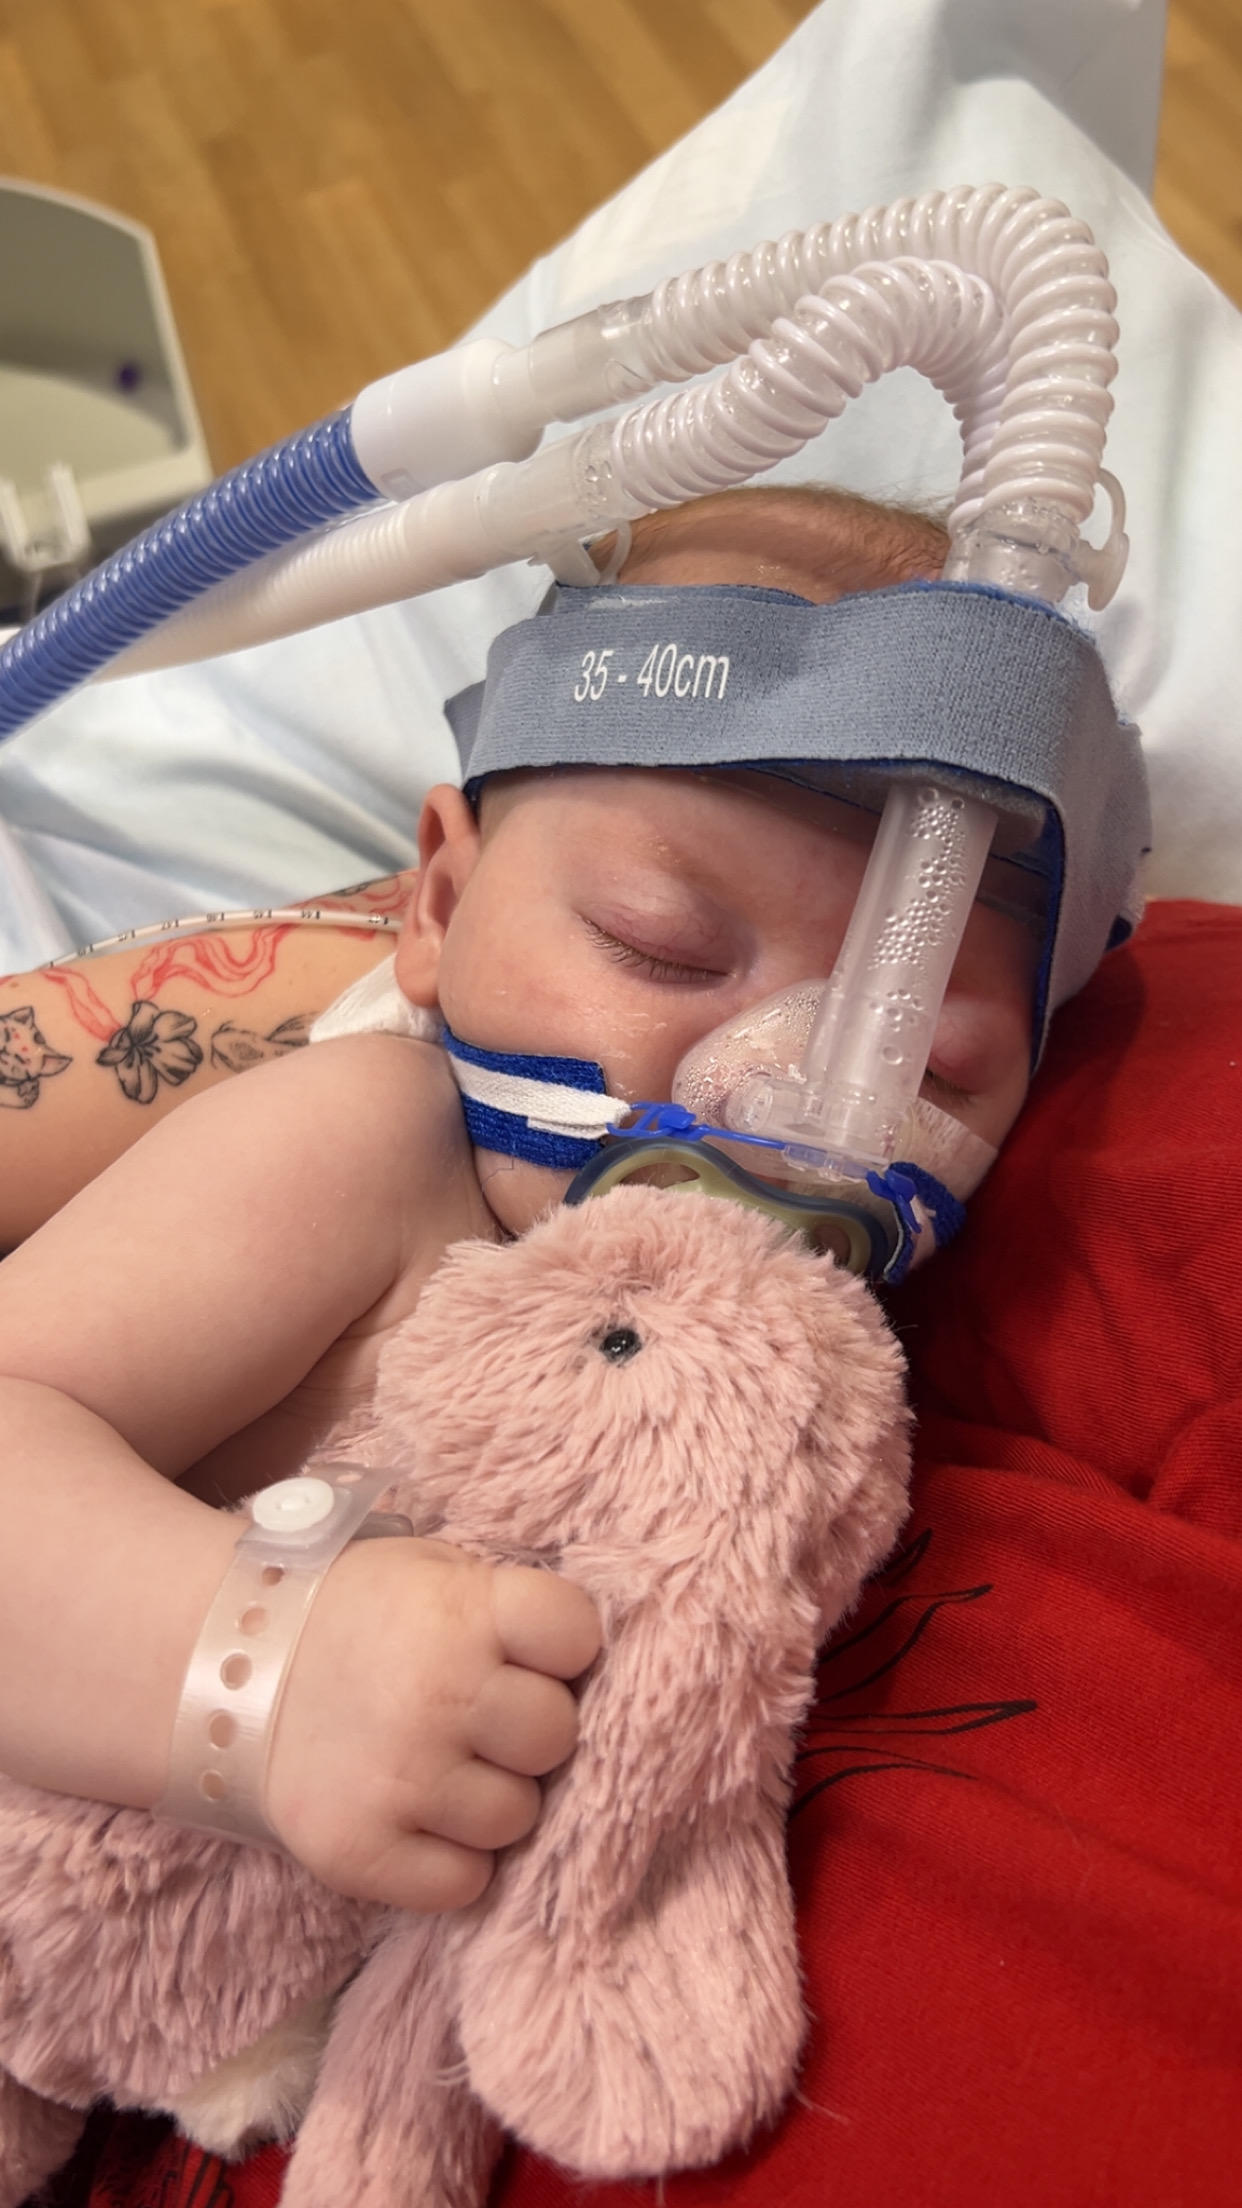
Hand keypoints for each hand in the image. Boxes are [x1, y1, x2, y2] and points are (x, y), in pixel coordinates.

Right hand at [264, 1536, 599, 1910]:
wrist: (223, 1670)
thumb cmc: (358, 1616)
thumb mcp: (432, 1573)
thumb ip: (508, 1611)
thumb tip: (593, 1667)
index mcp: (461, 1611)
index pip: (576, 1634)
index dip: (564, 1648)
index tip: (533, 1653)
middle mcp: (438, 1694)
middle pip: (556, 1736)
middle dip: (528, 1732)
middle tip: (484, 1720)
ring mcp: (400, 1780)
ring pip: (517, 1818)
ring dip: (492, 1800)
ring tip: (444, 1767)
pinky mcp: (361, 1854)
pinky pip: (465, 1884)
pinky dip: (452, 1861)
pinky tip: (419, 1818)